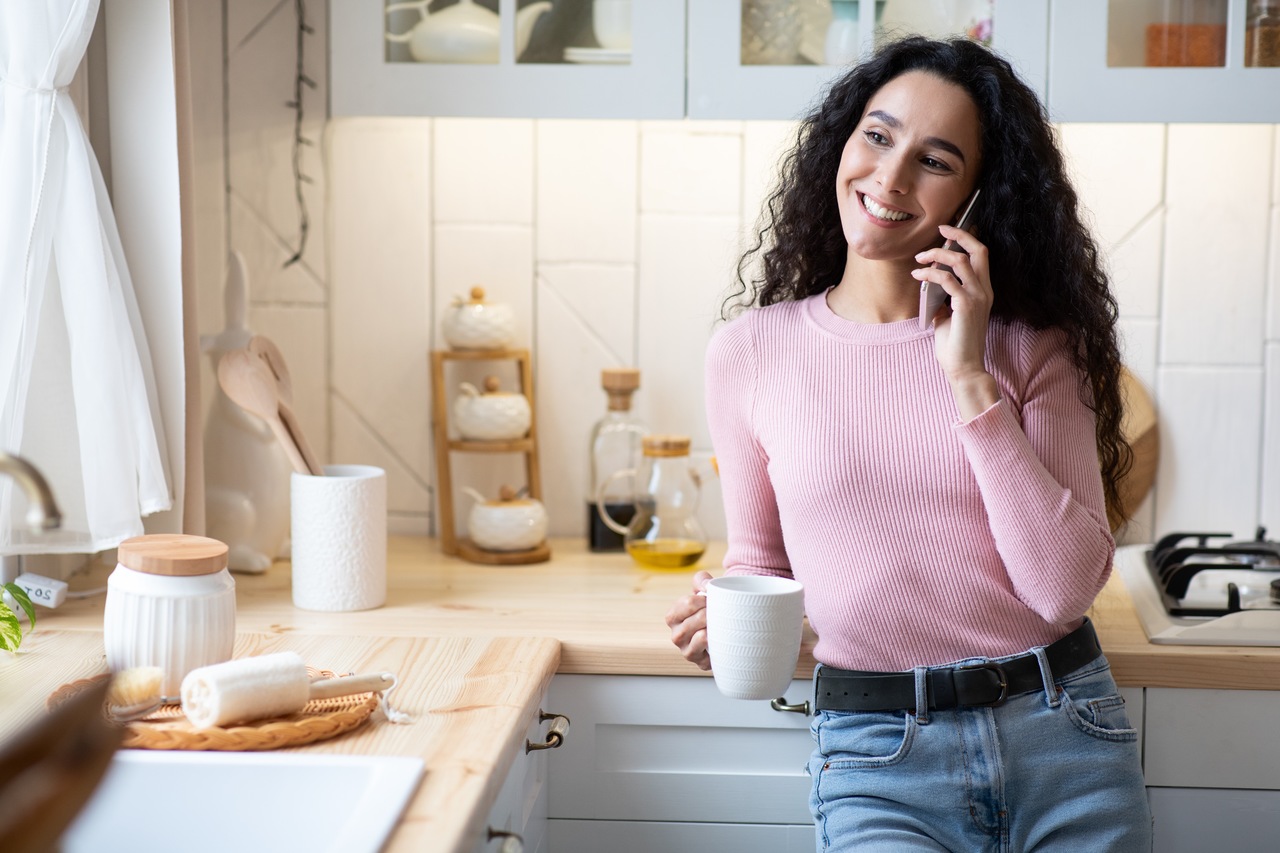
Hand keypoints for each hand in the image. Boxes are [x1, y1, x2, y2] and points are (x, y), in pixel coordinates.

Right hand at [665, 570, 712, 669]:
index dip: (700, 600)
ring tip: (718, 621)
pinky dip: (709, 644)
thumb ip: (702, 580)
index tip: (710, 598)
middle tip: (718, 611)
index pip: (684, 604)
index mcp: (673, 616)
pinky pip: (702, 655)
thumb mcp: (703, 589)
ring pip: (695, 638)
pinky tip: (716, 636)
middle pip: (689, 623)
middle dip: (706, 614)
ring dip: (709, 627)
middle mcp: (676, 635)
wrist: (725, 627)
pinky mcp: (700, 662)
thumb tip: (707, 587)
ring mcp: (687, 650)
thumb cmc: (710, 606)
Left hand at [913, 225, 999, 418]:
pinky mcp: (966, 306)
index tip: (948, 230)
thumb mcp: (948, 316)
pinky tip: (917, 277)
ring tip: (919, 259)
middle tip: (940, 229)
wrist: (964, 368)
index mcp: (983, 291)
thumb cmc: (955, 345)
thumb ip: (944, 298)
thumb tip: (929, 285)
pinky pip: (946, 280)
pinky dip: (929, 274)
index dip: (966, 238)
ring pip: (960, 261)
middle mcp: (984, 290)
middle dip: (959, 235)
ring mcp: (977, 297)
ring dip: (936, 254)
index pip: (981, 255)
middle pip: (978, 250)